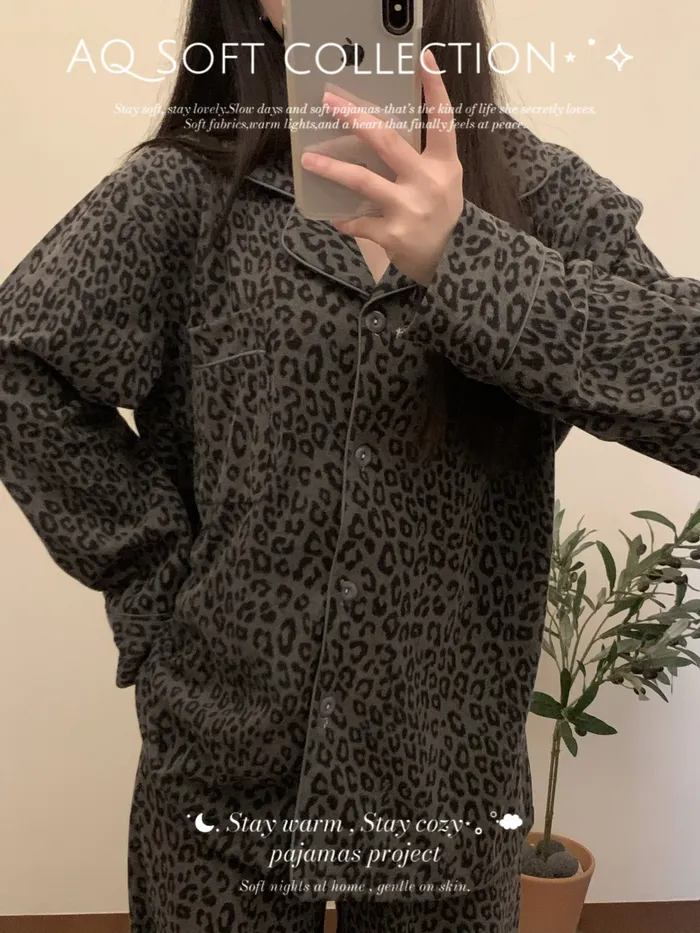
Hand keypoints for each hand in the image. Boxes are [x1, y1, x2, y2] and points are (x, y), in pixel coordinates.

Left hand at [299, 48, 463, 286]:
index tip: (423, 58)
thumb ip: (421, 156)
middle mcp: (429, 183)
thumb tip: (376, 129)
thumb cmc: (439, 214)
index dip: (435, 89)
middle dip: (356, 119)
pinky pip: (359, 221)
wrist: (446, 262)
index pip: (443, 120)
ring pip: (363, 181)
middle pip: (388, 142)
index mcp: (445, 165)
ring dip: (332, 168)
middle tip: (330, 102)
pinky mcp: (392, 234)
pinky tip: (335, 216)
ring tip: (308, 159)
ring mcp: (410, 209)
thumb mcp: (442, 181)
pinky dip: (345, 219)